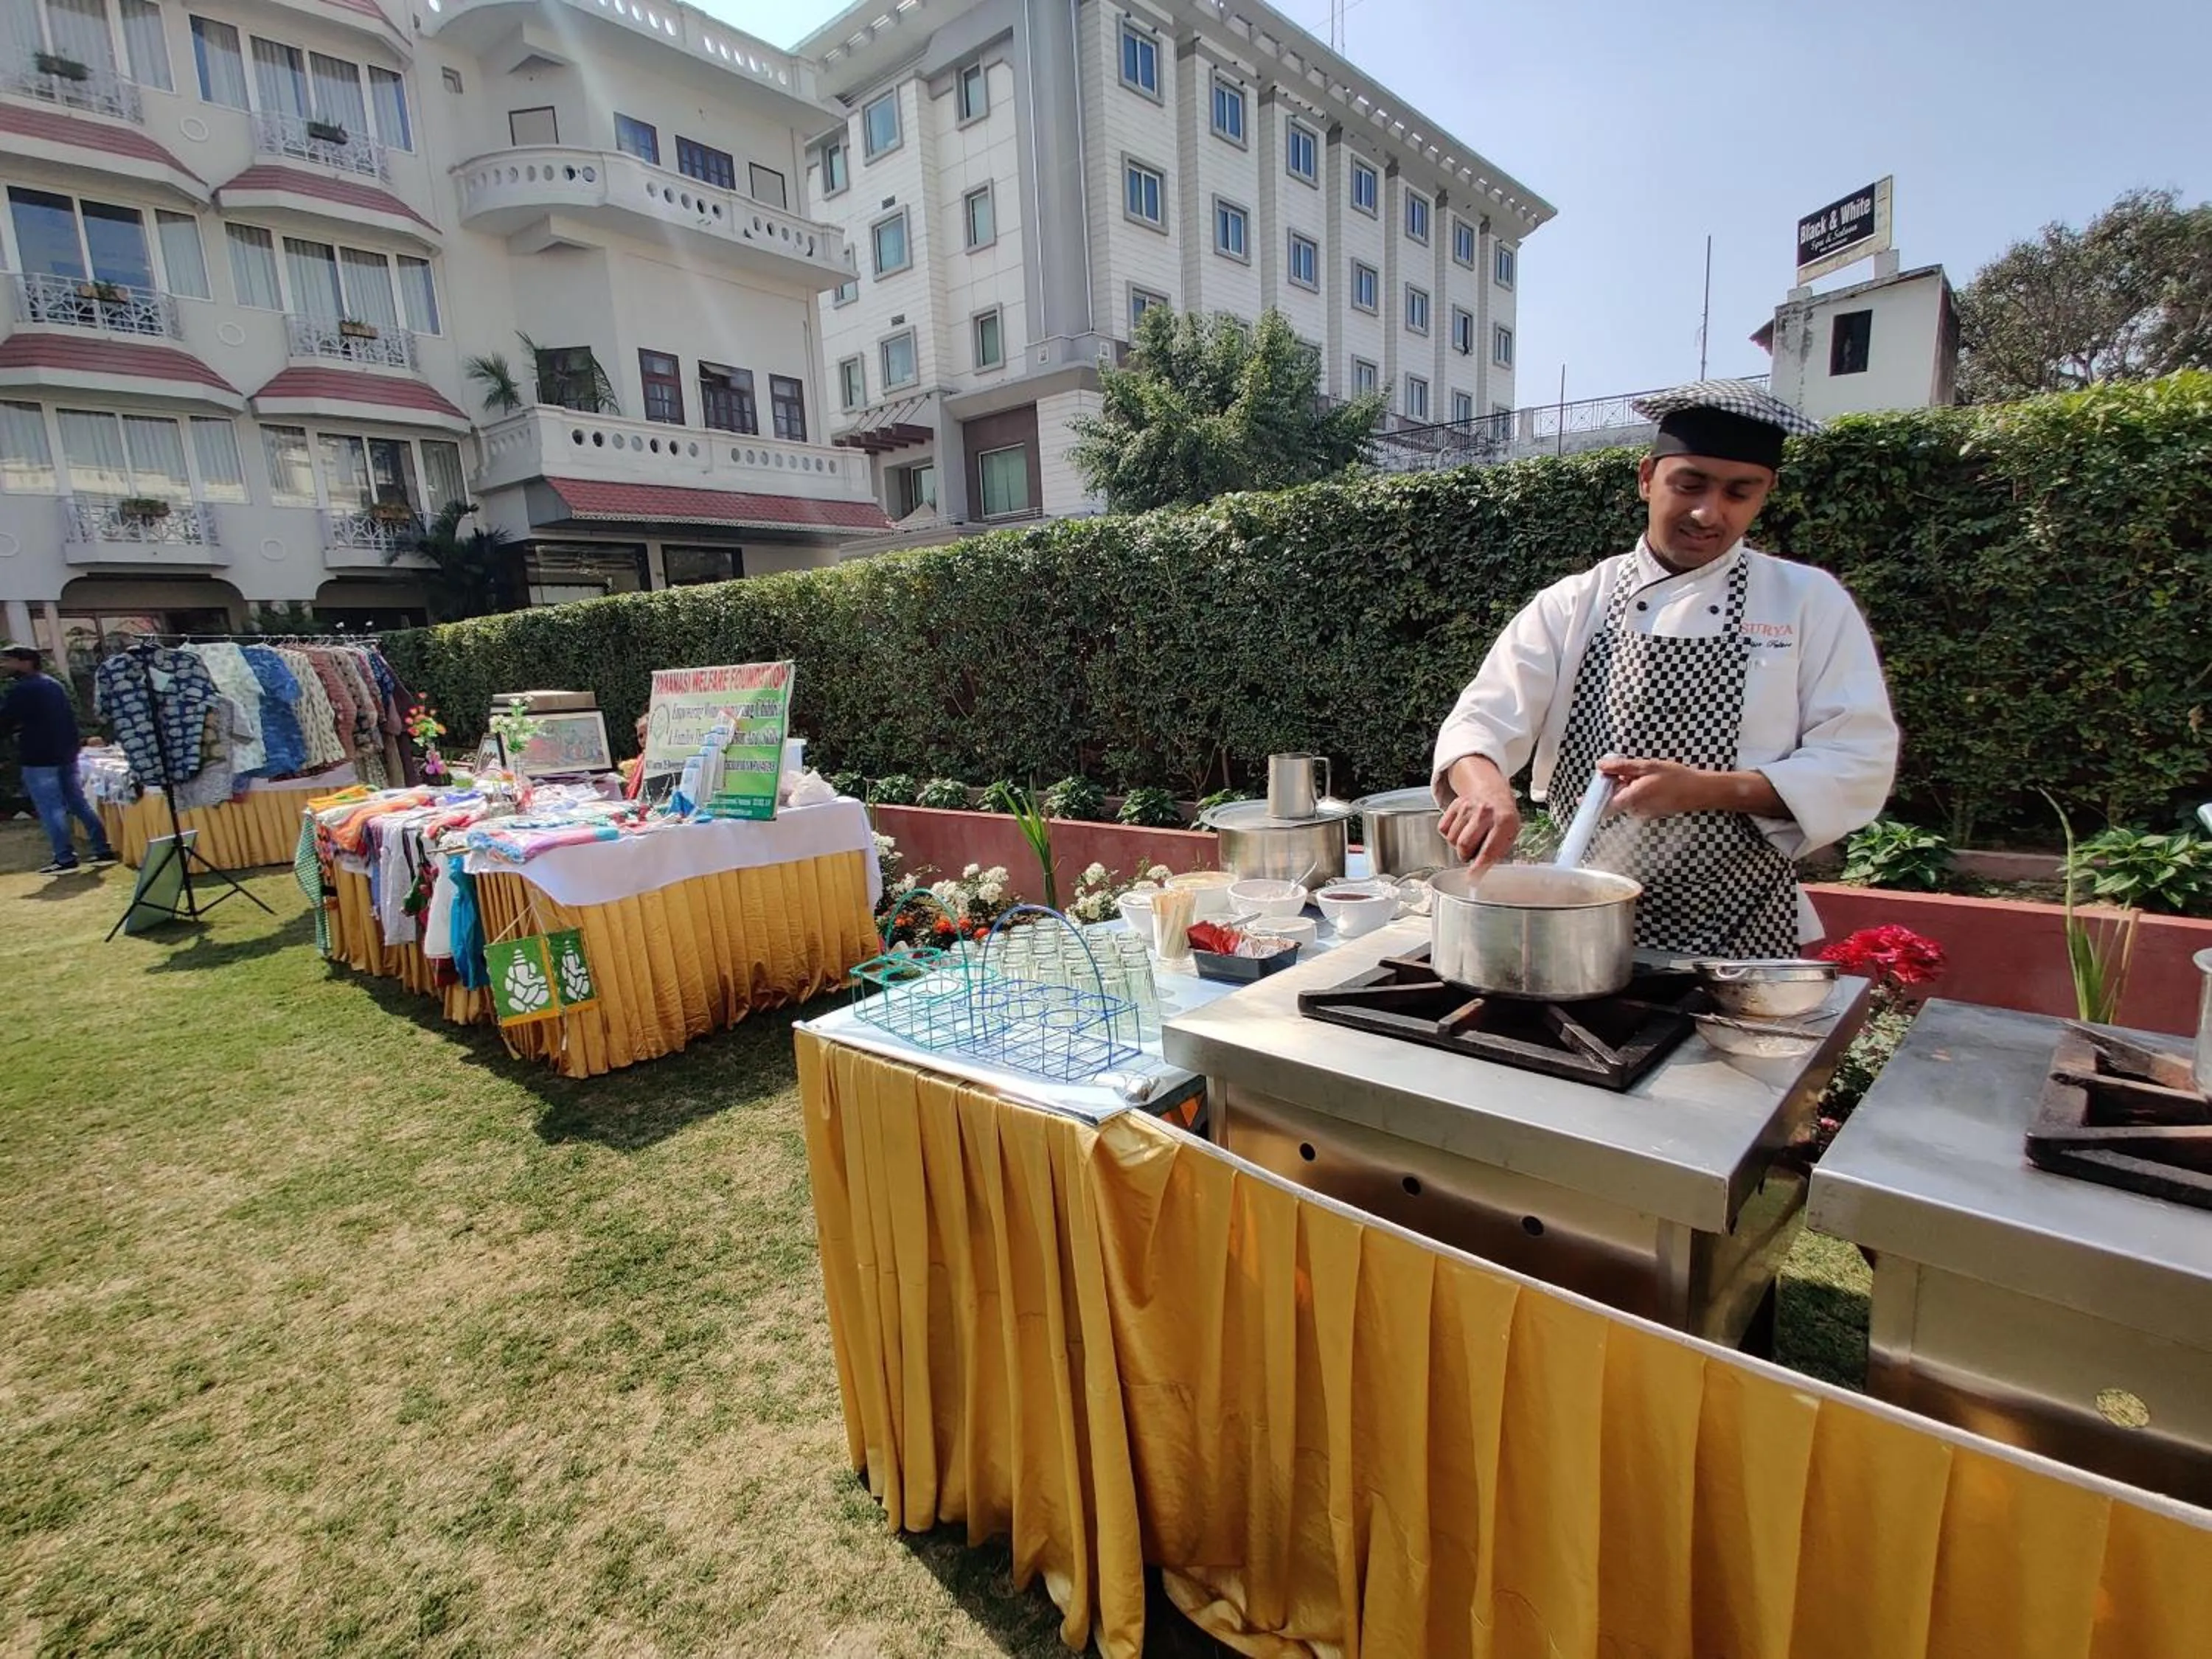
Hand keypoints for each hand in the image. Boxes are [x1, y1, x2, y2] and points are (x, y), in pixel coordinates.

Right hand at [1439, 756, 1520, 871]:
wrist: (1492, 793)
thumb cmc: (1501, 818)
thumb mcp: (1508, 834)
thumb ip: (1495, 853)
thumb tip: (1478, 874)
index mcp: (1505, 821)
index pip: (1488, 850)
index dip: (1479, 868)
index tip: (1472, 879)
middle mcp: (1485, 812)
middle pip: (1464, 845)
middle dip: (1466, 855)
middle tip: (1472, 853)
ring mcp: (1468, 806)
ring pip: (1453, 839)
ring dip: (1459, 845)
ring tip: (1470, 838)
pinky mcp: (1455, 805)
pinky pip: (1444, 829)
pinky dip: (1450, 834)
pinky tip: (1461, 829)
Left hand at [1598, 756, 1716, 817]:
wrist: (1700, 791)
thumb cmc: (1676, 777)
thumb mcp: (1647, 766)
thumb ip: (1621, 767)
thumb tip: (1600, 766)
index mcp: (1632, 799)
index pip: (1604, 807)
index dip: (1591, 803)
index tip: (1581, 799)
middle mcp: (1635, 810)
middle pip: (1614, 802)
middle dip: (1613, 787)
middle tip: (1621, 771)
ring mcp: (1643, 814)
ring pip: (1625, 802)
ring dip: (1626, 789)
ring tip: (1641, 776)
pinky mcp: (1650, 814)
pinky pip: (1636, 804)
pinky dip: (1636, 793)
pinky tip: (1649, 783)